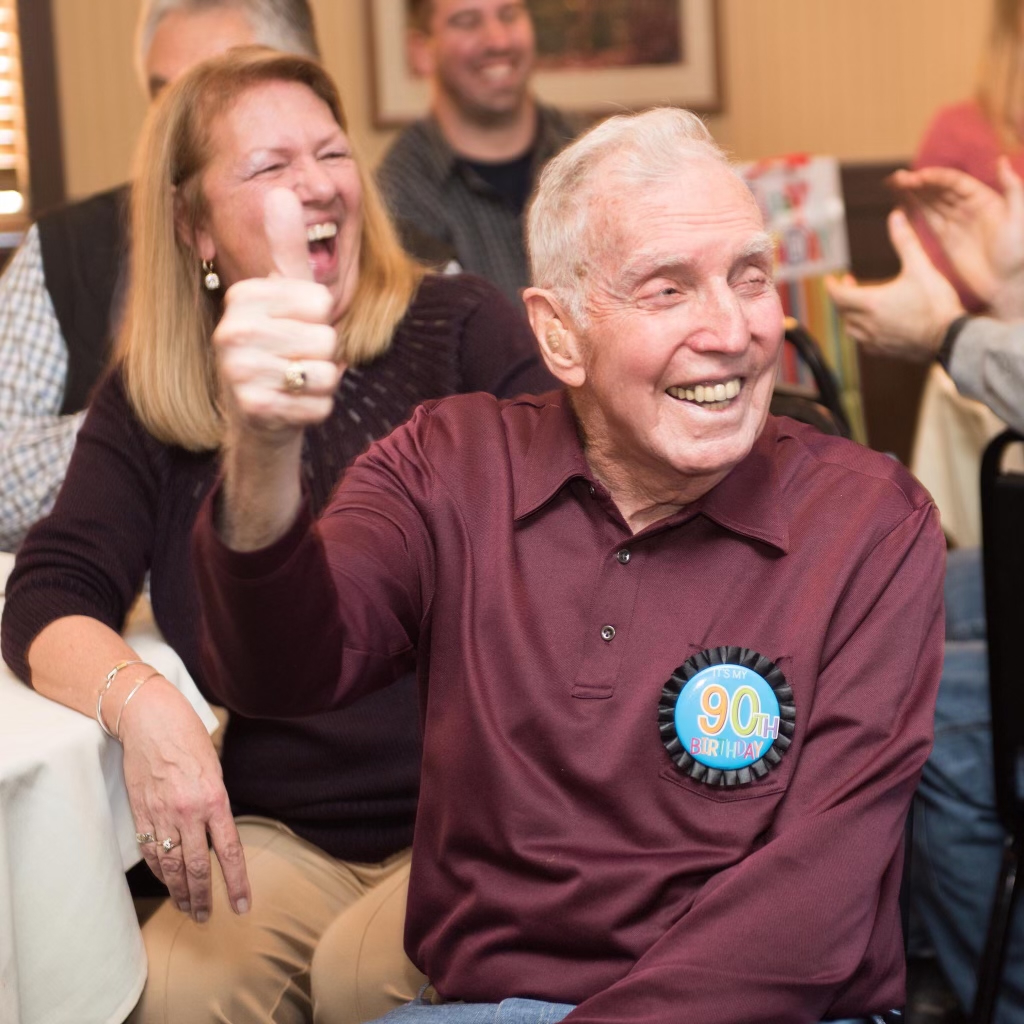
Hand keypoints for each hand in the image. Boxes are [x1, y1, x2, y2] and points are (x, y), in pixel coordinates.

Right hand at [120, 677, 249, 921]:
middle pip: (197, 867)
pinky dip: (158, 871)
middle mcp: (188, 812)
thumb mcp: (215, 769)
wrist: (150, 721)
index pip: (229, 851)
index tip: (242, 905)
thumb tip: (219, 832)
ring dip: (179, 891)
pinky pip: (150, 852)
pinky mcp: (141, 813)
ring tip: (186, 908)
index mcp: (214, 799)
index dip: (236, 883)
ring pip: (170, 866)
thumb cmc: (188, 739)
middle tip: (205, 917)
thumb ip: (217, 803)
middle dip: (202, 897)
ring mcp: (161, 815)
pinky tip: (166, 883)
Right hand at [214, 188, 344, 439]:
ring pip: (325, 373)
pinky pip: (320, 406)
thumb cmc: (280, 347)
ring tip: (293, 382)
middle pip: (325, 338)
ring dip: (321, 383)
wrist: (259, 415)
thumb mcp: (285, 295)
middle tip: (294, 360)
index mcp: (241, 296)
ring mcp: (237, 373)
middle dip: (322, 355)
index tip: (294, 327)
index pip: (320, 301)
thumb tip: (281, 191)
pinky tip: (291, 406)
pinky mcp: (254, 410)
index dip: (320, 319)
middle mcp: (230, 331)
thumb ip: (286, 247)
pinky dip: (316, 410)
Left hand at [827, 209, 965, 361]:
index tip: (830, 278)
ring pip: (850, 327)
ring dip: (850, 313)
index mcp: (870, 303)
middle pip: (842, 310)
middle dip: (841, 296)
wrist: (952, 338)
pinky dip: (861, 329)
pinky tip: (872, 323)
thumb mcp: (921, 267)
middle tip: (848, 283)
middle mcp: (867, 324)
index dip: (831, 286)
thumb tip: (896, 216)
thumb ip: (905, 242)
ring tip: (859, 302)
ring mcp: (874, 340)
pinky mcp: (884, 351)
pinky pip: (863, 341)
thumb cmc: (936, 303)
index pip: (838, 295)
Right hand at [890, 159, 1023, 315]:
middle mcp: (967, 206)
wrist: (1007, 284)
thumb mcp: (1019, 219)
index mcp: (983, 198)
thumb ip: (1012, 189)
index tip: (916, 178)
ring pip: (930, 202)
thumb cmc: (1018, 253)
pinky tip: (901, 201)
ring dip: (912, 192)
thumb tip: (1000, 160)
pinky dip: (914, 209)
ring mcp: (955, 222)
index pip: (954, 182)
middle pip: (938, 189)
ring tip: (893, 183)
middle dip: (918, 182)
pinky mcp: (945, 239)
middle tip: (897, 178)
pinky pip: (927, 219)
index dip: (935, 178)